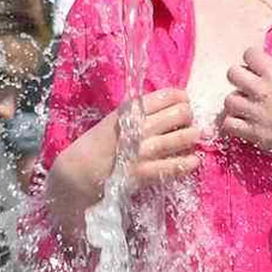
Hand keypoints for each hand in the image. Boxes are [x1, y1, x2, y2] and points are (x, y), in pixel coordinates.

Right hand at [46, 88, 200, 240]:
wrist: (76, 174)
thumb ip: (135, 116)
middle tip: (189, 119)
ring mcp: (140, 152)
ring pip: (176, 139)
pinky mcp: (141, 174)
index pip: (160, 98)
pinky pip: (170, 167)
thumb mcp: (112, 123)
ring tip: (195, 135)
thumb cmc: (94, 146)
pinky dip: (185, 163)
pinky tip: (194, 161)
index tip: (184, 100)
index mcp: (127, 113)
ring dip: (190, 136)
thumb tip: (165, 110)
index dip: (178, 97)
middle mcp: (135, 129)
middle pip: (175, 115)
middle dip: (187, 114)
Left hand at [221, 44, 271, 159]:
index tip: (258, 66)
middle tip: (249, 85)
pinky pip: (229, 125)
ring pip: (229, 100)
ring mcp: (256, 113)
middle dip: (240, 77)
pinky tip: (244, 122)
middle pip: (232, 74)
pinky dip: (234, 123)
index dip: (253, 59)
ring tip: (248, 105)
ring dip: (237, 101)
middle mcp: (262, 90)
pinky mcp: (256, 134)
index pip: (249, 54)